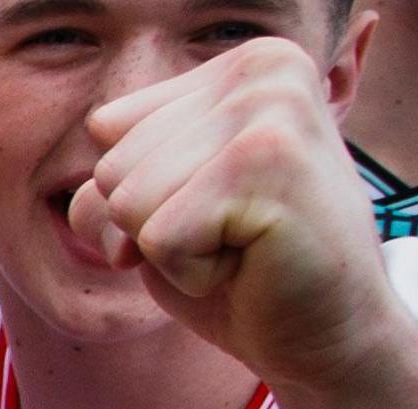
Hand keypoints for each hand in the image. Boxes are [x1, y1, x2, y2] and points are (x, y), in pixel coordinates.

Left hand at [70, 40, 410, 389]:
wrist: (330, 335)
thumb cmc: (242, 271)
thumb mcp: (164, 207)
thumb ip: (117, 173)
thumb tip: (87, 192)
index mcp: (243, 63)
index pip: (107, 130)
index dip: (139, 196)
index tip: (212, 209)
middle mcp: (264, 68)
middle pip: (112, 168)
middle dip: (153, 226)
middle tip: (231, 236)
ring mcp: (272, 110)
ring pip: (128, 202)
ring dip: (171, 251)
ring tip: (243, 247)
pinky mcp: (268, 166)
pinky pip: (158, 239)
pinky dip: (190, 274)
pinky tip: (252, 265)